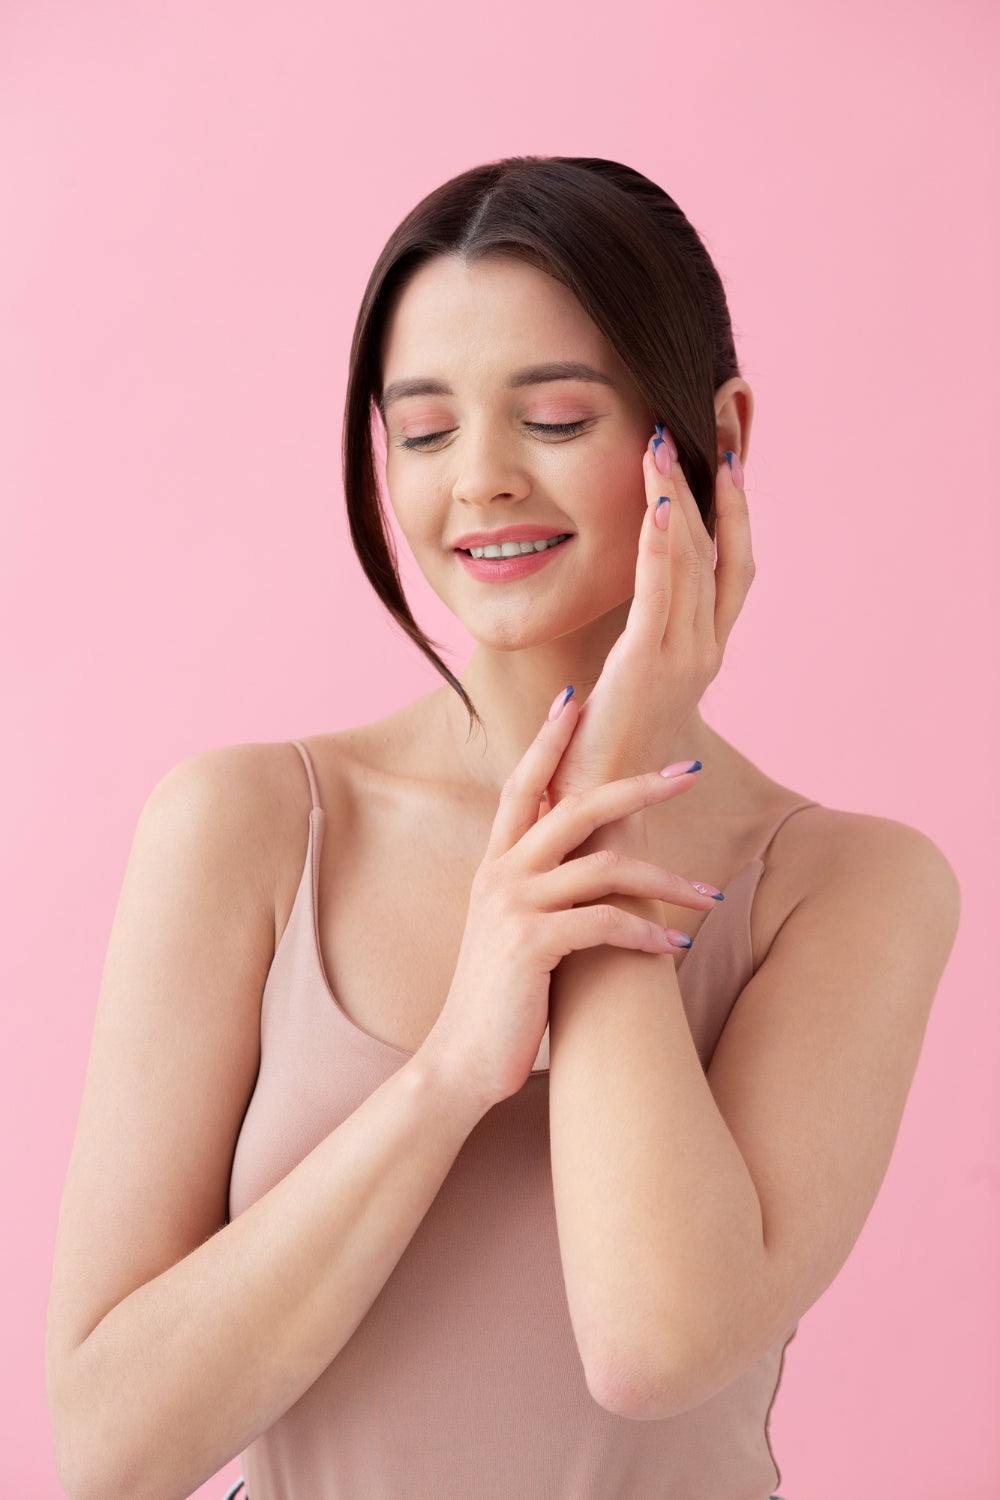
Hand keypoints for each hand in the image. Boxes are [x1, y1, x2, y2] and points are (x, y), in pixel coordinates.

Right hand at [421, 689, 719, 1112]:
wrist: (461, 1060)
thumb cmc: (501, 997)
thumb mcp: (514, 928)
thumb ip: (542, 886)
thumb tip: (591, 857)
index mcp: (495, 864)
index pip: (522, 784)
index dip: (548, 739)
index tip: (577, 699)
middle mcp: (499, 874)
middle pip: (577, 806)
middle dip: (639, 785)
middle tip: (690, 771)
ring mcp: (512, 906)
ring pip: (605, 865)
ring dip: (669, 879)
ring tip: (711, 896)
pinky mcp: (530, 944)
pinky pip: (605, 922)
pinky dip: (648, 932)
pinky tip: (676, 946)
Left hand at [547, 434, 754, 800]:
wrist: (599, 811)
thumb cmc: (603, 749)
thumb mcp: (629, 682)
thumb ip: (638, 640)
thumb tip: (629, 596)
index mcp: (704, 652)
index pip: (732, 565)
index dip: (735, 510)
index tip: (726, 455)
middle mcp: (705, 650)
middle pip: (724, 550)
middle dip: (718, 484)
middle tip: (709, 423)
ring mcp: (684, 659)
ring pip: (692, 562)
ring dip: (676, 498)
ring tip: (660, 444)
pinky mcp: (648, 667)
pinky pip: (659, 593)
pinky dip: (660, 544)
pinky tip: (656, 503)